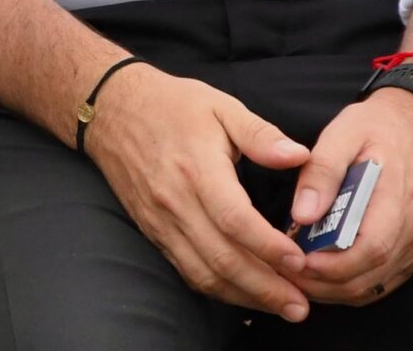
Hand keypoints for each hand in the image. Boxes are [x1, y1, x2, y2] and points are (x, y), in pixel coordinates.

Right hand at [83, 65, 315, 321]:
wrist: (111, 110)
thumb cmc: (171, 105)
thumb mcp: (221, 106)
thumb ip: (261, 134)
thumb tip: (300, 156)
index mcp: (197, 168)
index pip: (234, 219)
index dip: (268, 246)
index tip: (299, 262)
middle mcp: (175, 202)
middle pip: (221, 257)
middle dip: (265, 287)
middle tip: (301, 306)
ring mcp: (161, 221)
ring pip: (204, 272)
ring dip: (245, 296)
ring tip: (283, 306)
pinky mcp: (153, 231)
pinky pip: (187, 269)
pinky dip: (218, 289)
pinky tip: (245, 294)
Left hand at [290, 88, 412, 307]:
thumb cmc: (376, 128)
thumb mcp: (343, 133)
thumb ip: (322, 172)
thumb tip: (303, 214)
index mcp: (399, 198)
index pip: (370, 248)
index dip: (332, 265)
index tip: (296, 261)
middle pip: (368, 276)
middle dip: (323, 283)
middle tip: (284, 273)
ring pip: (373, 287)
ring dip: (332, 289)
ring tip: (296, 275)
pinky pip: (381, 282)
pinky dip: (349, 286)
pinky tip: (321, 274)